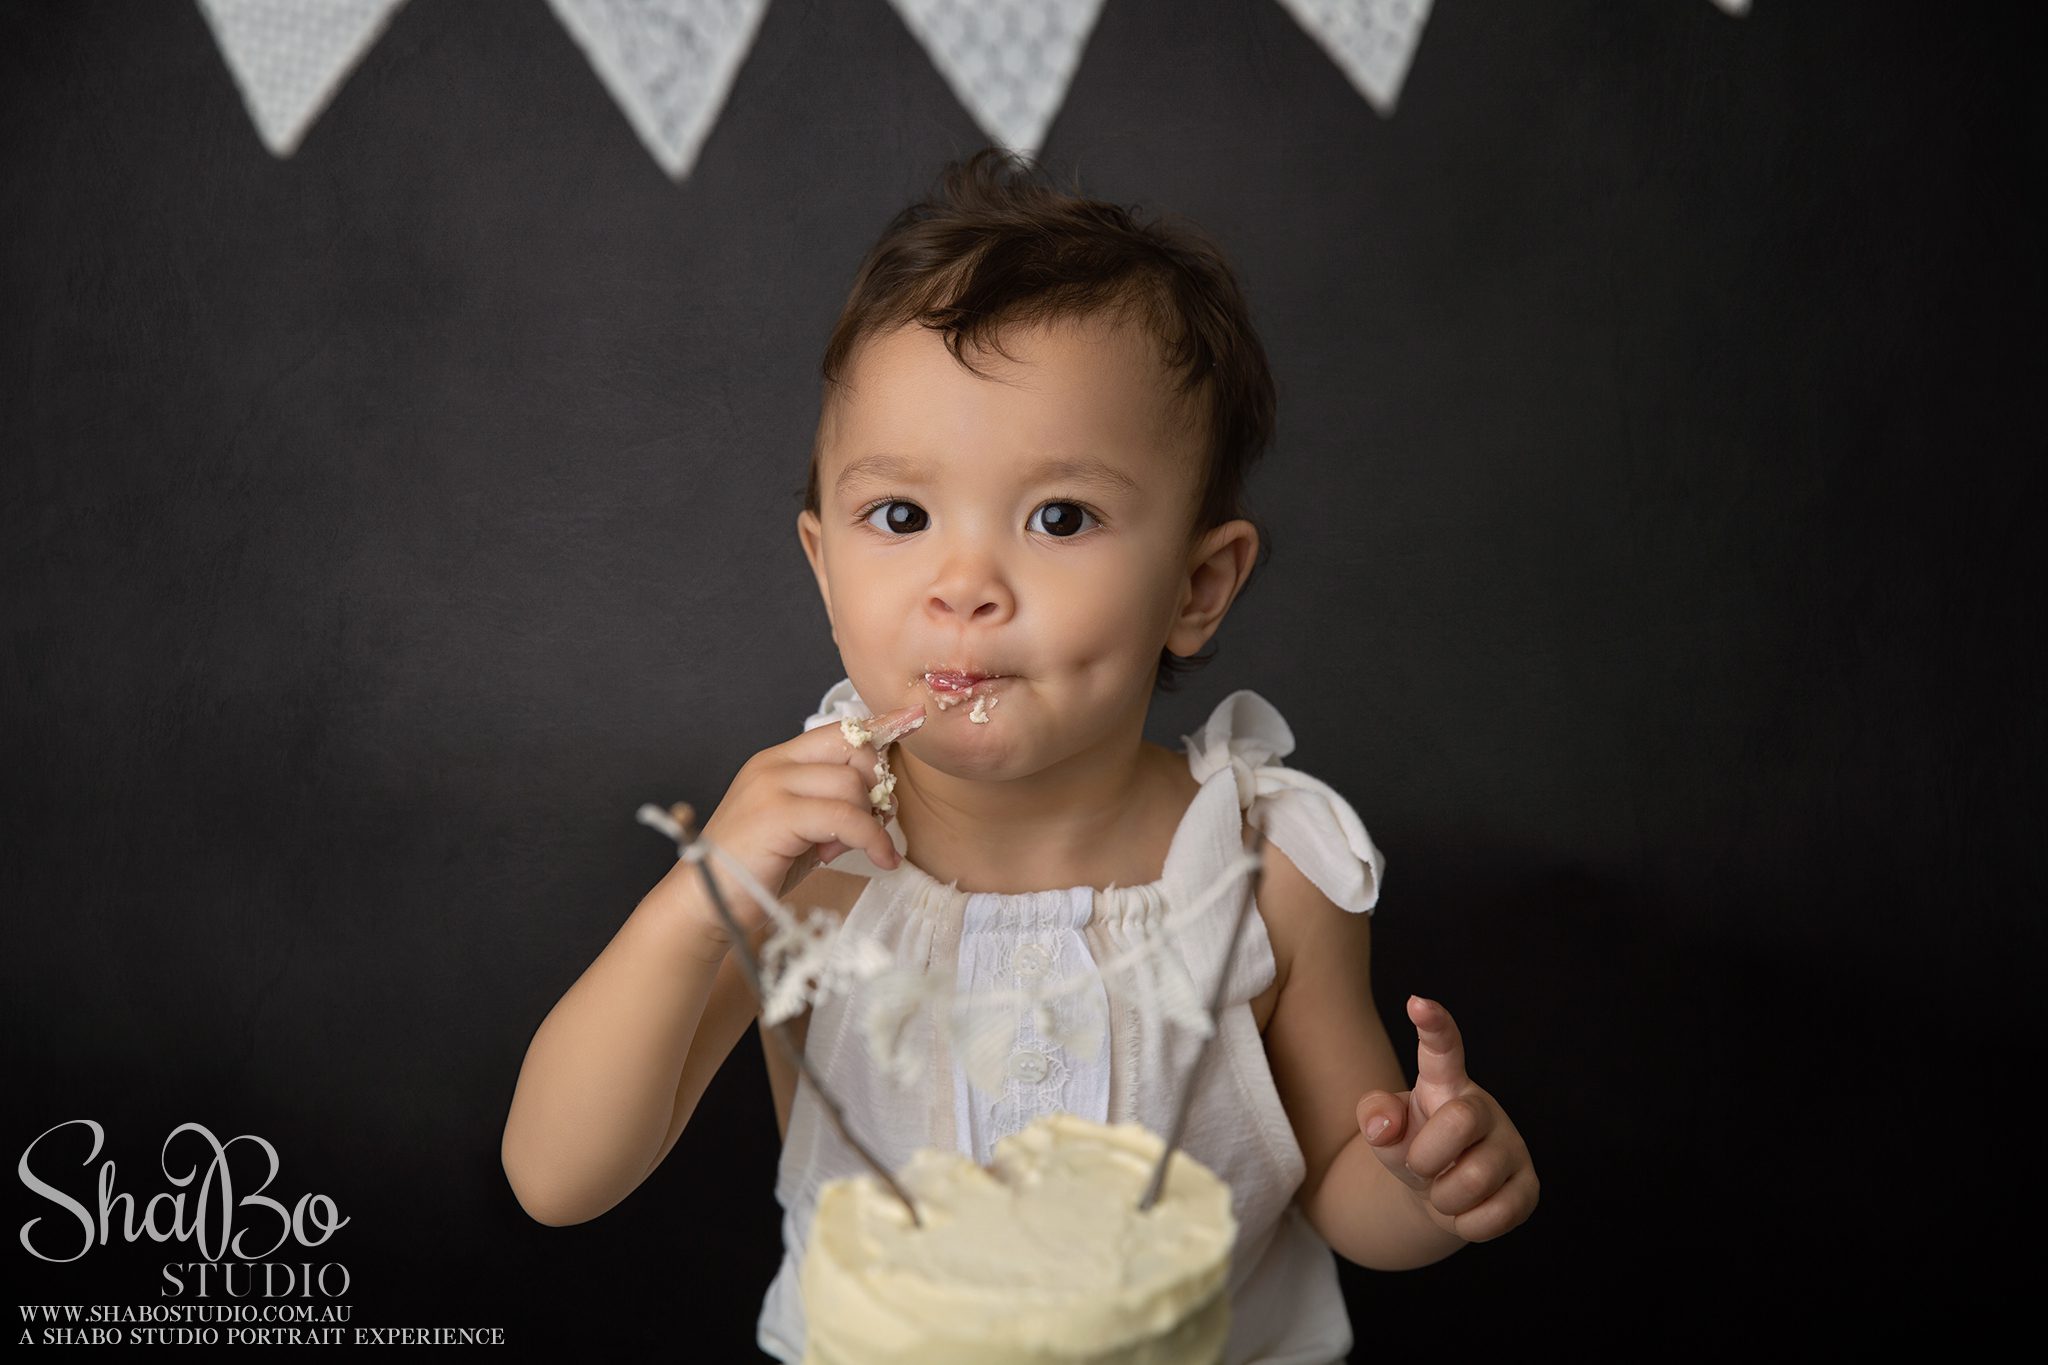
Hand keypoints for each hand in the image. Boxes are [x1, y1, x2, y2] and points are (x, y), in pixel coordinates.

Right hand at [670, 703, 924, 950]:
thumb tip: (873, 808)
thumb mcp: (800, 831)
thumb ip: (831, 810)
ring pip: (852, 785)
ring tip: (863, 848)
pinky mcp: (777, 815)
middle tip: (876, 822)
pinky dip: (871, 839)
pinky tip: (880, 859)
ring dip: (871, 820)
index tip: (911, 722)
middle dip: (876, 787)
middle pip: (852, 751)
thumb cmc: (754, 869)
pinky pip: (845, 817)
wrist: (703, 903)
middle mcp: (774, 764)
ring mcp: (772, 786)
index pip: (838, 730)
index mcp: (778, 761)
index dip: (878, 728)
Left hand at [1354, 995, 1538, 1242]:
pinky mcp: (1528, 1188)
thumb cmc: (1414, 1148)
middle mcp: (1484, 1109)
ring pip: (1474, 1179)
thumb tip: (1382, 1126)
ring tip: (1443, 1190)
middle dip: (1427, 1155)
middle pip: (1459, 1122)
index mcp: (1445, 1084)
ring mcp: (1512, 1147)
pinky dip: (1466, 1224)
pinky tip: (1467, 1210)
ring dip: (1444, 1197)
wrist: (1438, 1196)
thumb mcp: (1386, 1131)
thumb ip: (1376, 1117)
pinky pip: (1494, 1215)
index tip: (1416, 1003)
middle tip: (1421, 1166)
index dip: (1434, 1026)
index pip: (1442, 1048)